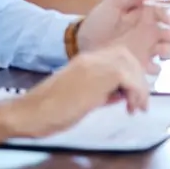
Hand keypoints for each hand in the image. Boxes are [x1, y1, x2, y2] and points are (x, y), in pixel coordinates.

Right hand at [0, 46, 150, 139]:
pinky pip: (128, 78)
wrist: (30, 112)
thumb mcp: (83, 97)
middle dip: (138, 79)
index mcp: (86, 60)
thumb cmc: (50, 110)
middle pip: (128, 57)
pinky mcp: (97, 75)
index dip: (131, 73)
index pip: (119, 56)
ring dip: (139, 88)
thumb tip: (123, 94)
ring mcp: (94, 64)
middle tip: (138, 102)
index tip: (133, 96)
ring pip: (131, 66)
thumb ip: (104, 92)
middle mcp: (92, 58)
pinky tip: (131, 107)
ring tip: (136, 107)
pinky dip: (136, 93)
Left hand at [76, 0, 169, 72]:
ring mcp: (148, 50)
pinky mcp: (141, 66)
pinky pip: (156, 68)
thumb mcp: (113, 5)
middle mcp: (152, 32)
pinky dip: (154, 67)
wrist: (79, 46)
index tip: (167, 18)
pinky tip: (146, 65)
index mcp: (148, 15)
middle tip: (164, 35)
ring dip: (168, 50)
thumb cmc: (97, 23)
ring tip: (157, 51)